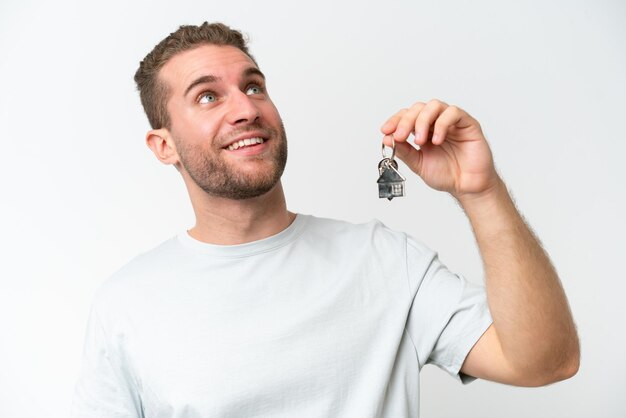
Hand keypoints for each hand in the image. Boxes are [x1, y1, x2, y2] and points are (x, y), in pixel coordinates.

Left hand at [381, 99, 500, 200]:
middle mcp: (436, 123)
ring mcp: (452, 122)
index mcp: (423, 130)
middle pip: (418, 108)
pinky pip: (454, 113)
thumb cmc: (447, 175)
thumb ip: (404, 151)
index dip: (395, 120)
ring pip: (434, 105)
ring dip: (422, 120)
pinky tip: (437, 140)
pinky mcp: (468, 124)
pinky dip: (442, 124)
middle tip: (400, 136)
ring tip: (420, 140)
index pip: (407, 116)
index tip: (385, 131)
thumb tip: (386, 139)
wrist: (467, 187)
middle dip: (406, 121)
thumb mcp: (418, 164)